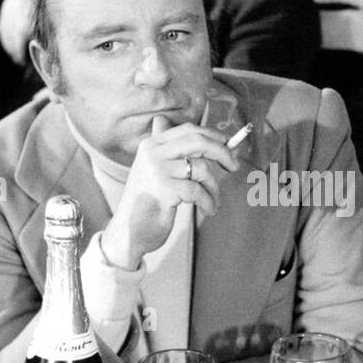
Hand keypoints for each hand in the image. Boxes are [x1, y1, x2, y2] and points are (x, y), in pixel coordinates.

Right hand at [99, 114, 239, 269]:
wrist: (128, 232)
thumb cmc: (147, 202)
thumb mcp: (154, 170)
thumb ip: (170, 151)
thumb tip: (198, 133)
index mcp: (151, 145)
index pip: (188, 130)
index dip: (212, 135)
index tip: (228, 144)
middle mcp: (152, 153)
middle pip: (198, 141)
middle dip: (222, 152)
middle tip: (234, 166)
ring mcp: (157, 170)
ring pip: (201, 169)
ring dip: (213, 188)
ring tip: (212, 201)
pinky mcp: (163, 190)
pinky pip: (198, 191)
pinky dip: (208, 202)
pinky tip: (208, 210)